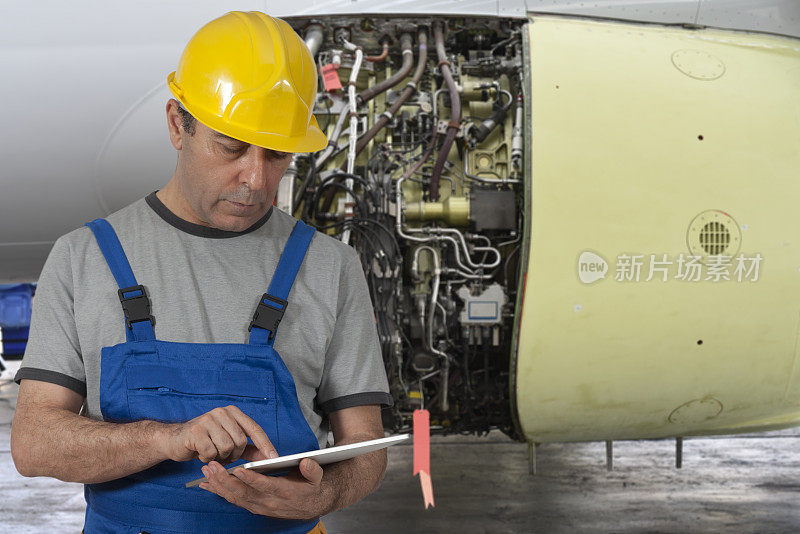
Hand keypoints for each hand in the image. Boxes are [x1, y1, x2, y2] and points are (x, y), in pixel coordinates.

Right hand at [157, 405, 277, 464]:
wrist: (175, 440)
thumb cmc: (205, 441)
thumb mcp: (229, 442)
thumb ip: (249, 449)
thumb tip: (268, 457)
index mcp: (233, 412)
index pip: (254, 429)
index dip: (265, 444)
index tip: (274, 458)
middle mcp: (221, 412)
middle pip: (240, 441)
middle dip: (234, 454)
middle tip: (223, 456)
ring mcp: (208, 419)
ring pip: (226, 448)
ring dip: (220, 457)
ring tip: (212, 453)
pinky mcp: (195, 431)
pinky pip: (211, 453)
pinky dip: (207, 459)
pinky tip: (201, 454)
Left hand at [199, 458, 332, 519]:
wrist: (312, 505)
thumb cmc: (312, 487)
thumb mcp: (318, 477)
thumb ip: (312, 470)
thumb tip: (305, 462)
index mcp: (285, 492)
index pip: (266, 486)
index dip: (252, 479)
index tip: (239, 470)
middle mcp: (269, 502)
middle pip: (245, 493)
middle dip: (226, 480)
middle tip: (212, 467)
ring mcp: (260, 506)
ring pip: (236, 498)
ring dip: (219, 486)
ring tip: (206, 472)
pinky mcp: (253, 506)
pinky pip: (234, 500)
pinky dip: (219, 492)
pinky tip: (207, 485)